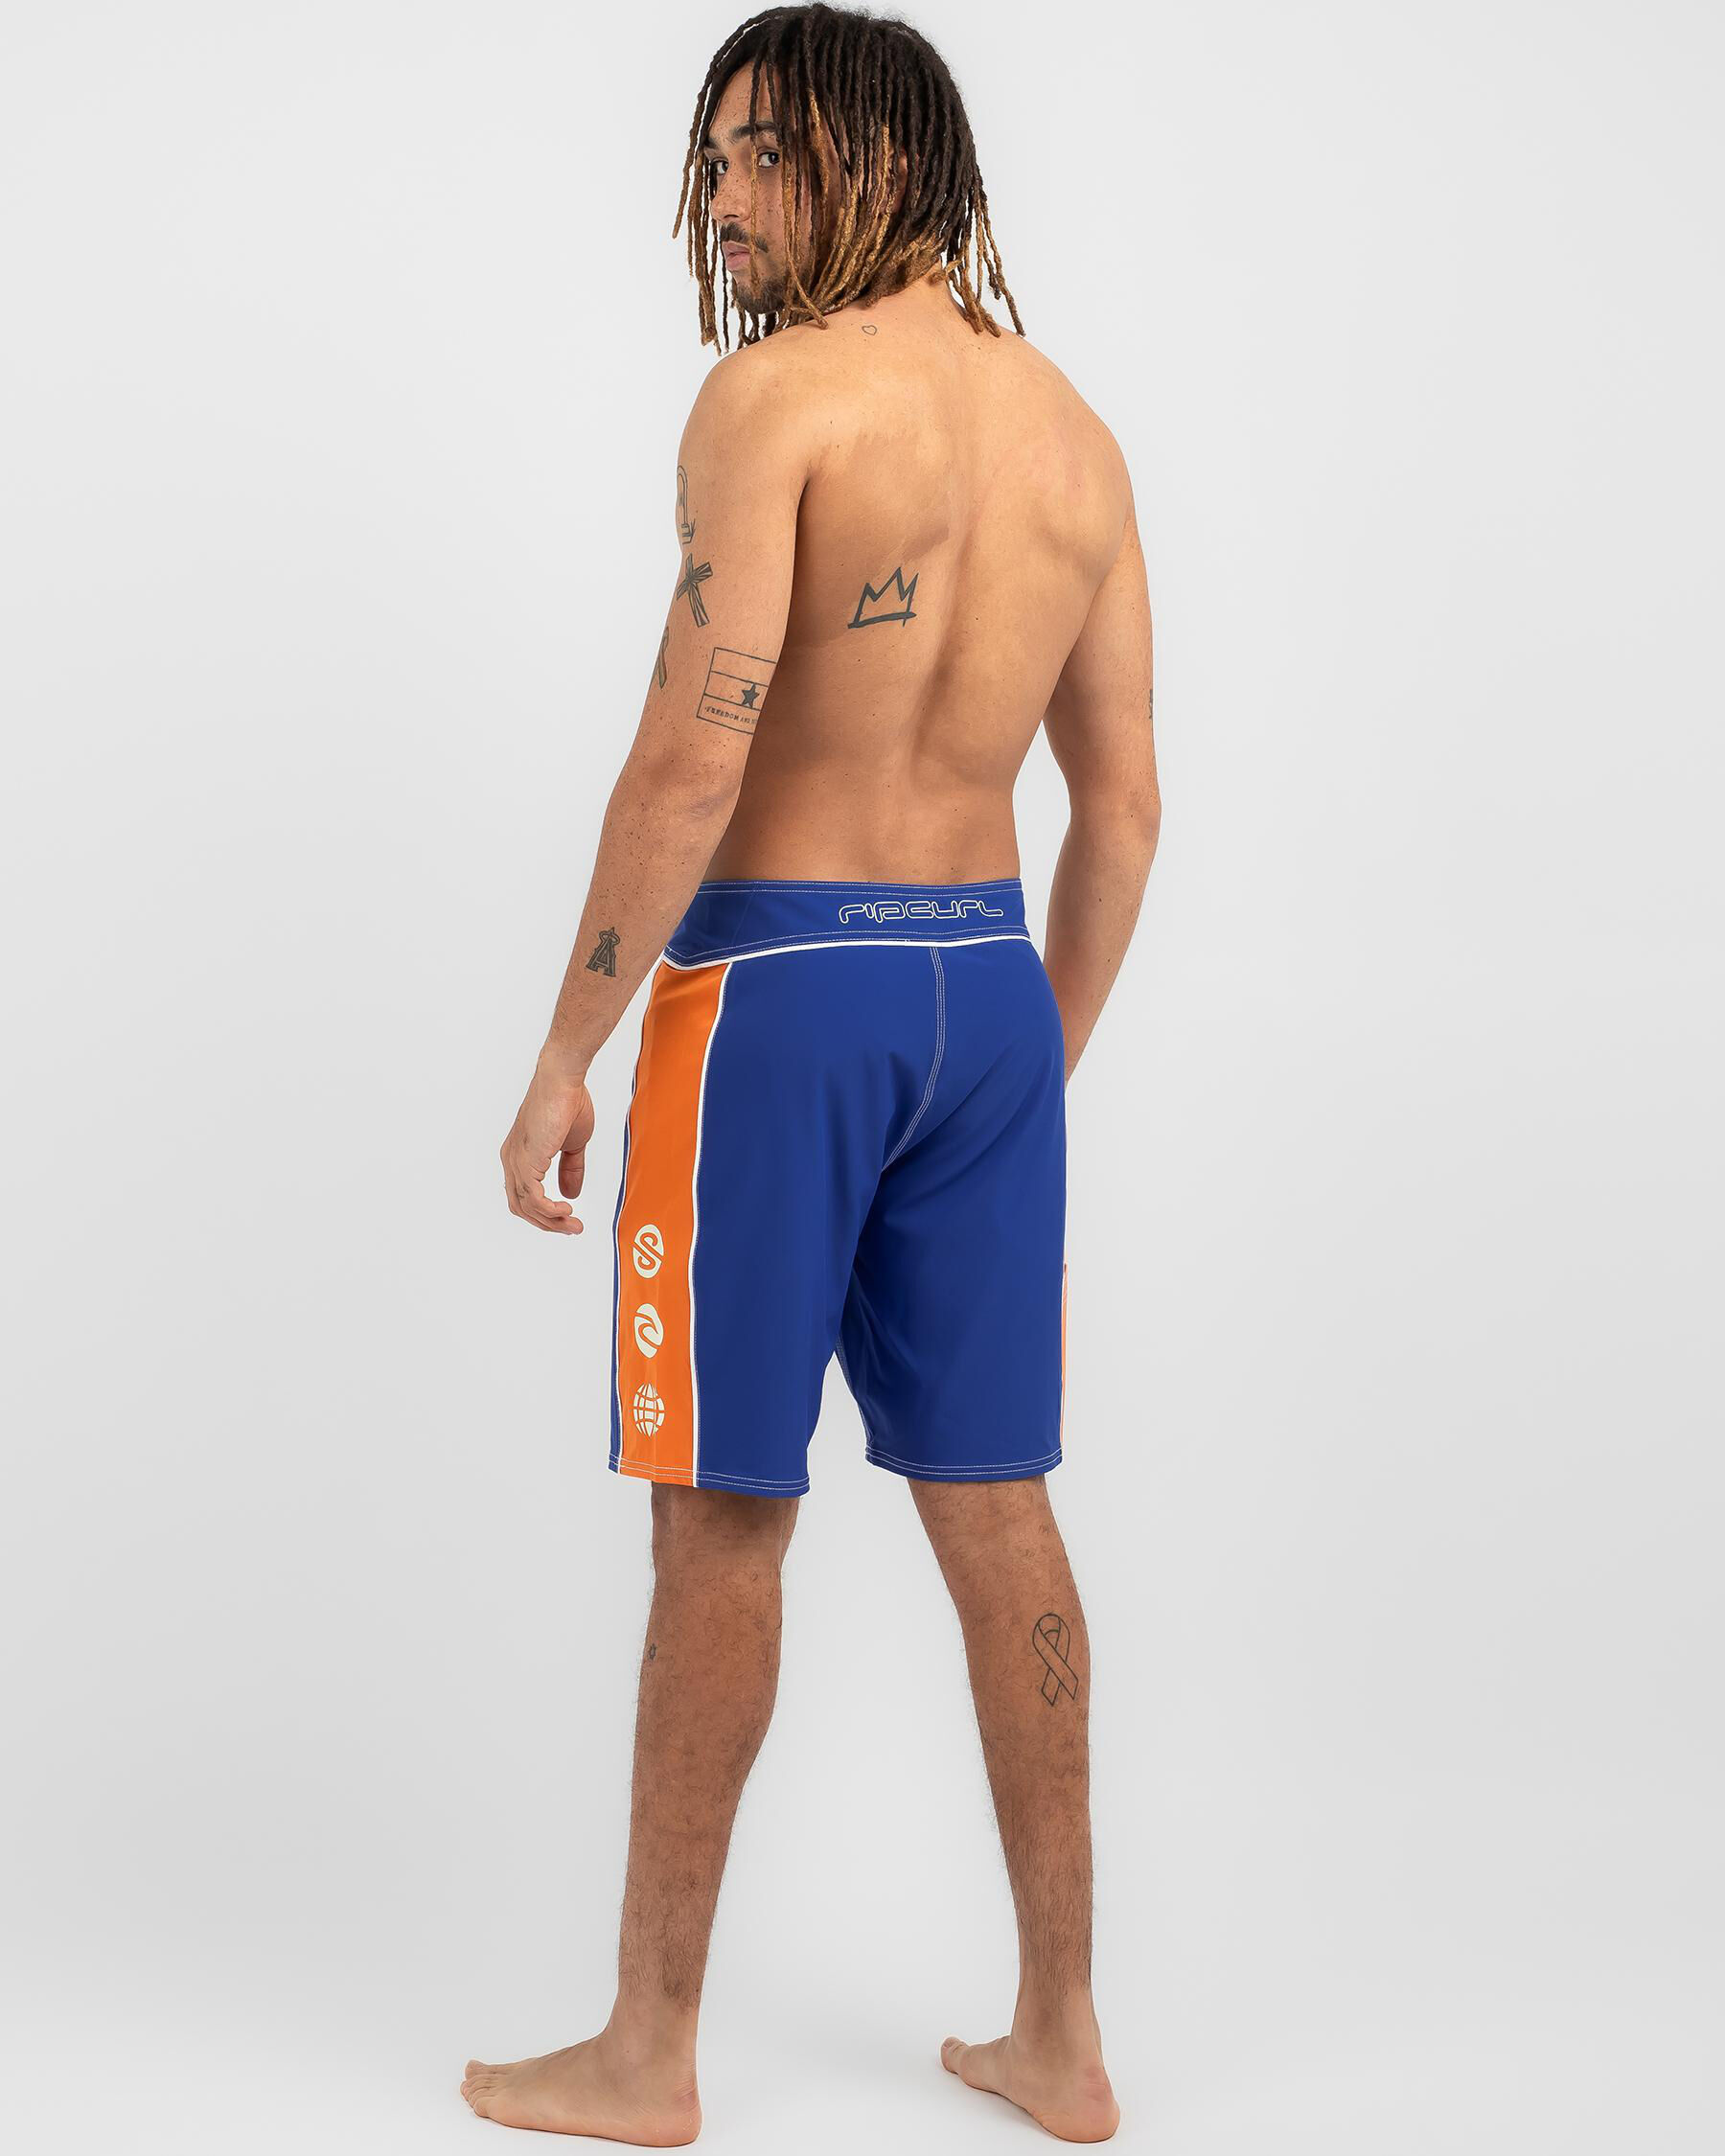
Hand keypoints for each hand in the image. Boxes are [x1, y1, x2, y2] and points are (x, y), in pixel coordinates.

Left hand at [501, 1058, 595, 1234]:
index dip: (543, 1212)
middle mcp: (512, 1160)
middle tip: (573, 1229)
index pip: (523, 1196)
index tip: (567, 1219)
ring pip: (526, 1207)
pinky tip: (565, 1209)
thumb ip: (570, 1170)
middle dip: (547, 1223)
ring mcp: (516, 1161)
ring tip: (573, 1225)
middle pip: (521, 1207)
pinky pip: (533, 1198)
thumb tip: (571, 1195)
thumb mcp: (572, 1144)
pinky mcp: (526, 1160)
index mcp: (519, 1156)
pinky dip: (549, 1210)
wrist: (563, 1081)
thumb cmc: (567, 1102)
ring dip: (552, 1221)